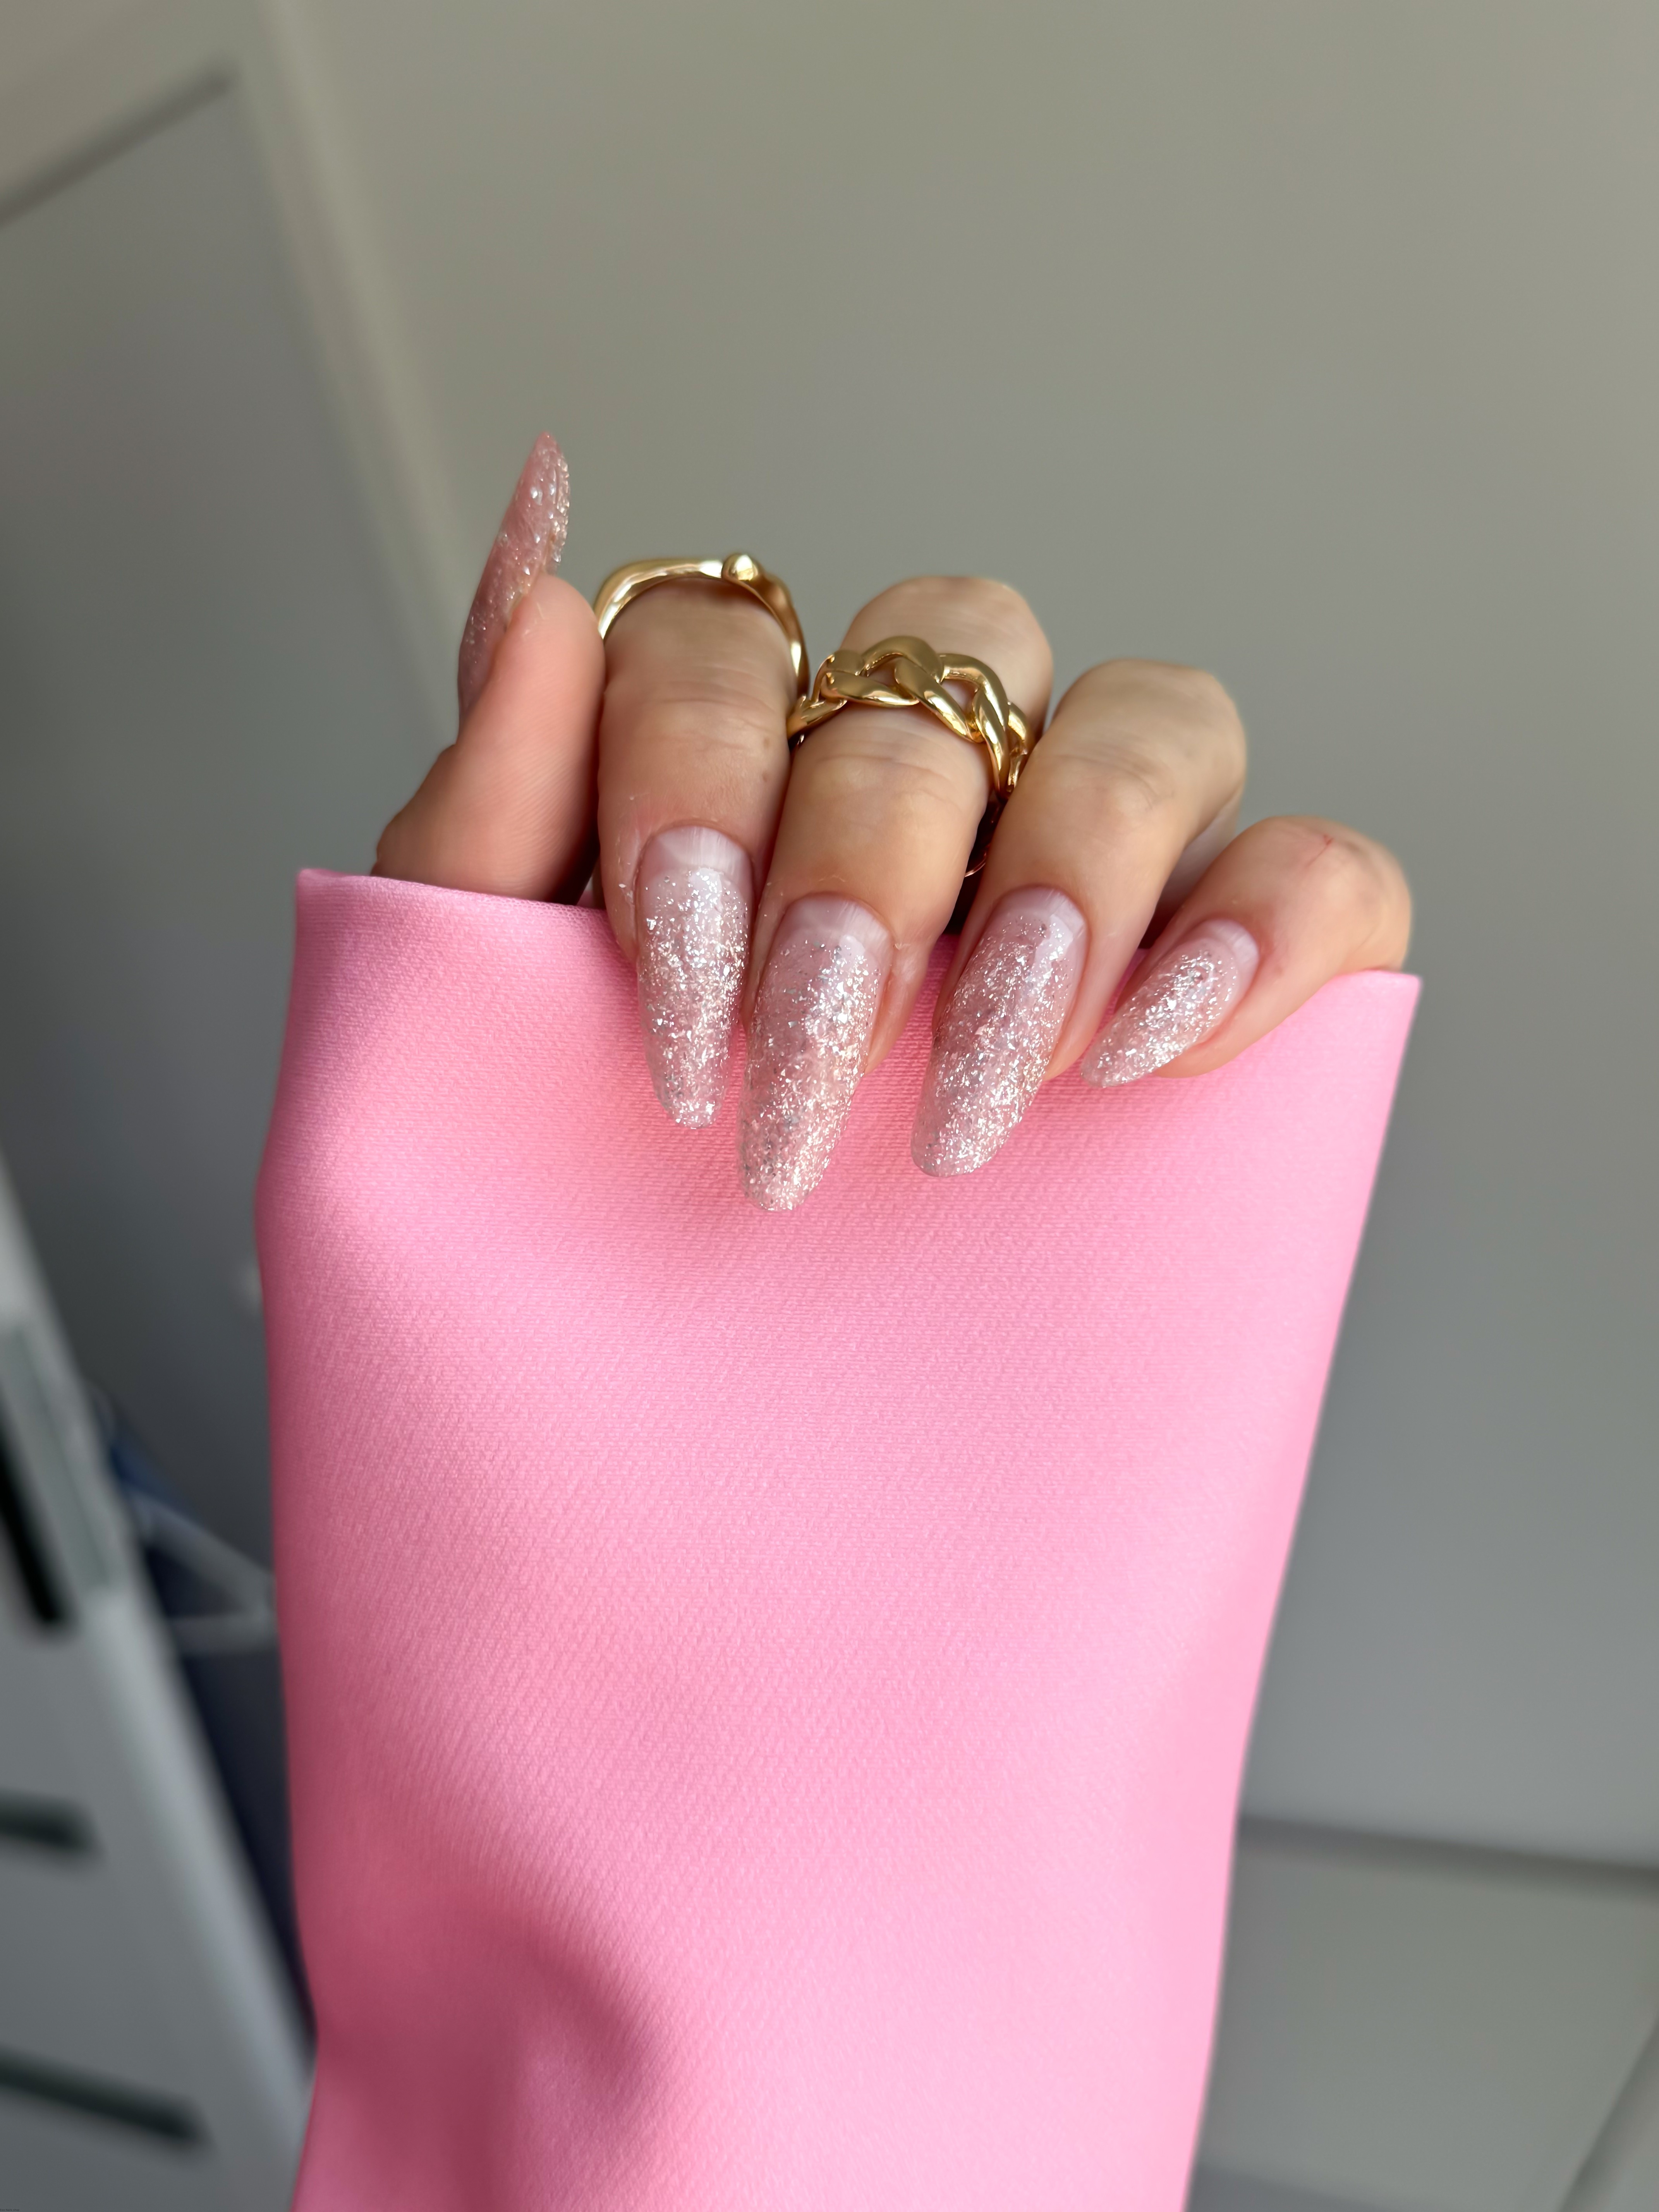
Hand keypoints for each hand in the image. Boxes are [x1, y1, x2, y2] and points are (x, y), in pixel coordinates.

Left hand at [376, 437, 1410, 1209]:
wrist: (684, 1489)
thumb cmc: (563, 1246)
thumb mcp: (470, 1045)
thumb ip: (490, 797)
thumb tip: (529, 549)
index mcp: (735, 772)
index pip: (724, 637)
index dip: (693, 779)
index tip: (675, 1007)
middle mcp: (923, 782)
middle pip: (949, 651)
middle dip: (870, 858)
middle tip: (807, 1071)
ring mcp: (1095, 869)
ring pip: (1155, 715)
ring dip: (1067, 878)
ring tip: (986, 1081)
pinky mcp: (1240, 975)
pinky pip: (1325, 870)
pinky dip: (1265, 926)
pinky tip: (1149, 1052)